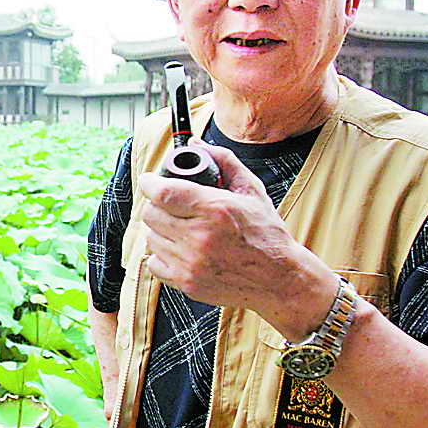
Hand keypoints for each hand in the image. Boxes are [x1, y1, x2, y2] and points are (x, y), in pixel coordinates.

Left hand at [138, 140, 337, 340]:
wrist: (277, 278)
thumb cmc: (266, 234)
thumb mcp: (251, 191)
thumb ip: (224, 162)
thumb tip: (197, 144)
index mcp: (215, 209)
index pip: (162, 192)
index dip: (150, 183)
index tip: (151, 180)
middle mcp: (200, 237)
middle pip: (151, 214)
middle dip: (157, 205)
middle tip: (170, 205)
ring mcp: (191, 263)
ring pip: (151, 238)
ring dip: (161, 230)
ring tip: (180, 228)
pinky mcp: (186, 283)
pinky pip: (154, 263)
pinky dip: (162, 255)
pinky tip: (180, 250)